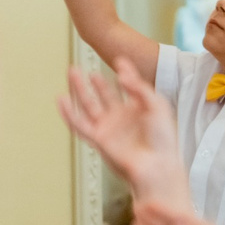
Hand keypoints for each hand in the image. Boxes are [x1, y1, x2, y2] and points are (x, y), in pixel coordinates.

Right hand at [58, 60, 186, 206]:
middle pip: (104, 94)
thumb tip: (121, 75)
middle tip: (85, 68)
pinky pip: (80, 124)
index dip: (124, 73)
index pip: (127, 87)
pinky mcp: (99, 139)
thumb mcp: (157, 106)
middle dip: (95, 81)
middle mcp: (121, 118)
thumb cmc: (163, 140)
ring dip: (79, 89)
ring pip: (88, 105)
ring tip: (72, 72)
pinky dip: (69, 113)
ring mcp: (108, 128)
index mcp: (138, 110)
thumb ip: (140, 88)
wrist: (157, 164)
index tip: (120, 60)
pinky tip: (61, 99)